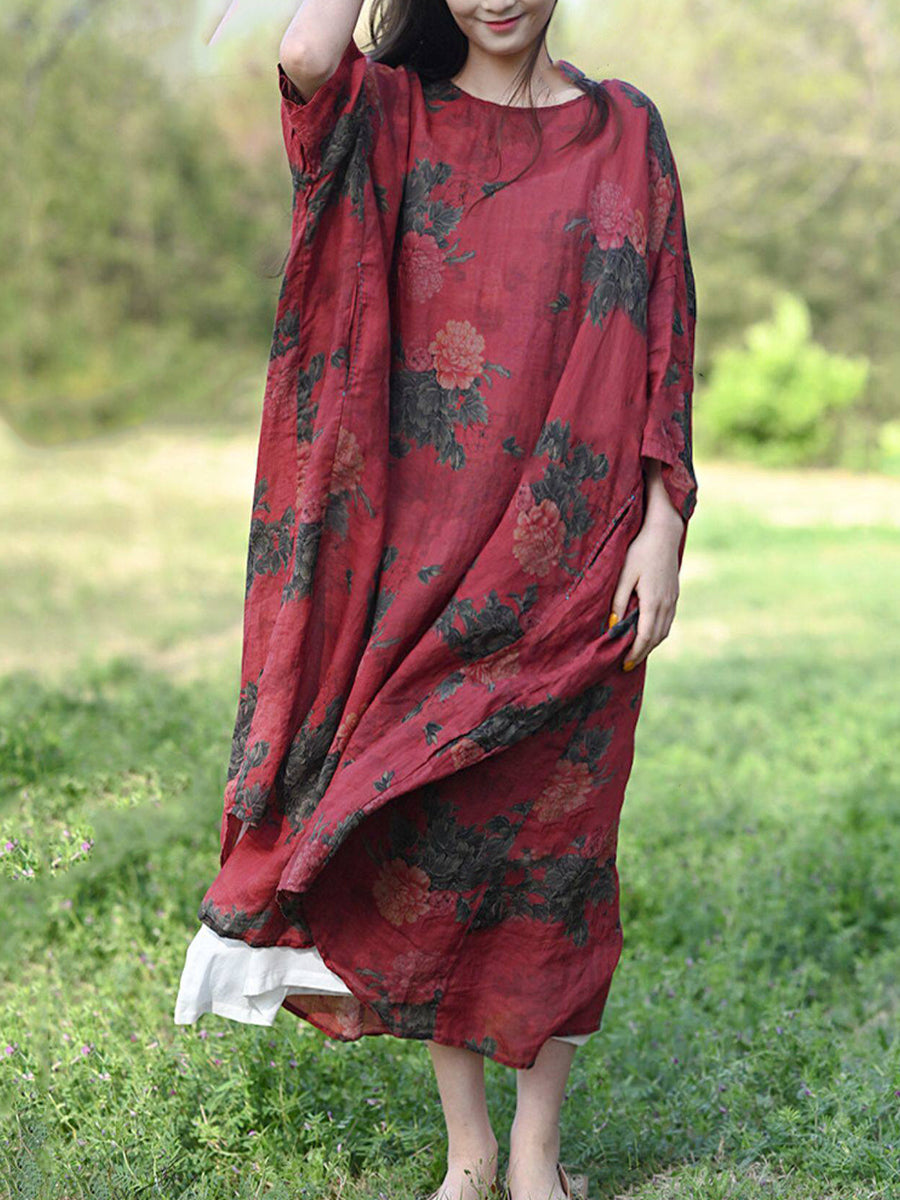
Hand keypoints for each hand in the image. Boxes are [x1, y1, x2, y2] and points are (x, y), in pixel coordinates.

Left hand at [607, 494, 683, 670]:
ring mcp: (673, 599)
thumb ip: (618, 601)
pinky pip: (668, 620)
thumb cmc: (640, 550)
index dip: (636, 653)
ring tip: (636, 652)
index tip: (625, 664)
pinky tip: (648, 633)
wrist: (665, 532)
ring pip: (664, 630)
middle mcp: (667, 603)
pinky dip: (658, 632)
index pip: (646, 636)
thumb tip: (612, 625)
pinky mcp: (674, 593)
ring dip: (651, 644)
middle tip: (628, 664)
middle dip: (642, 652)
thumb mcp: (624, 575)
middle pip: (657, 637)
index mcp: (653, 601)